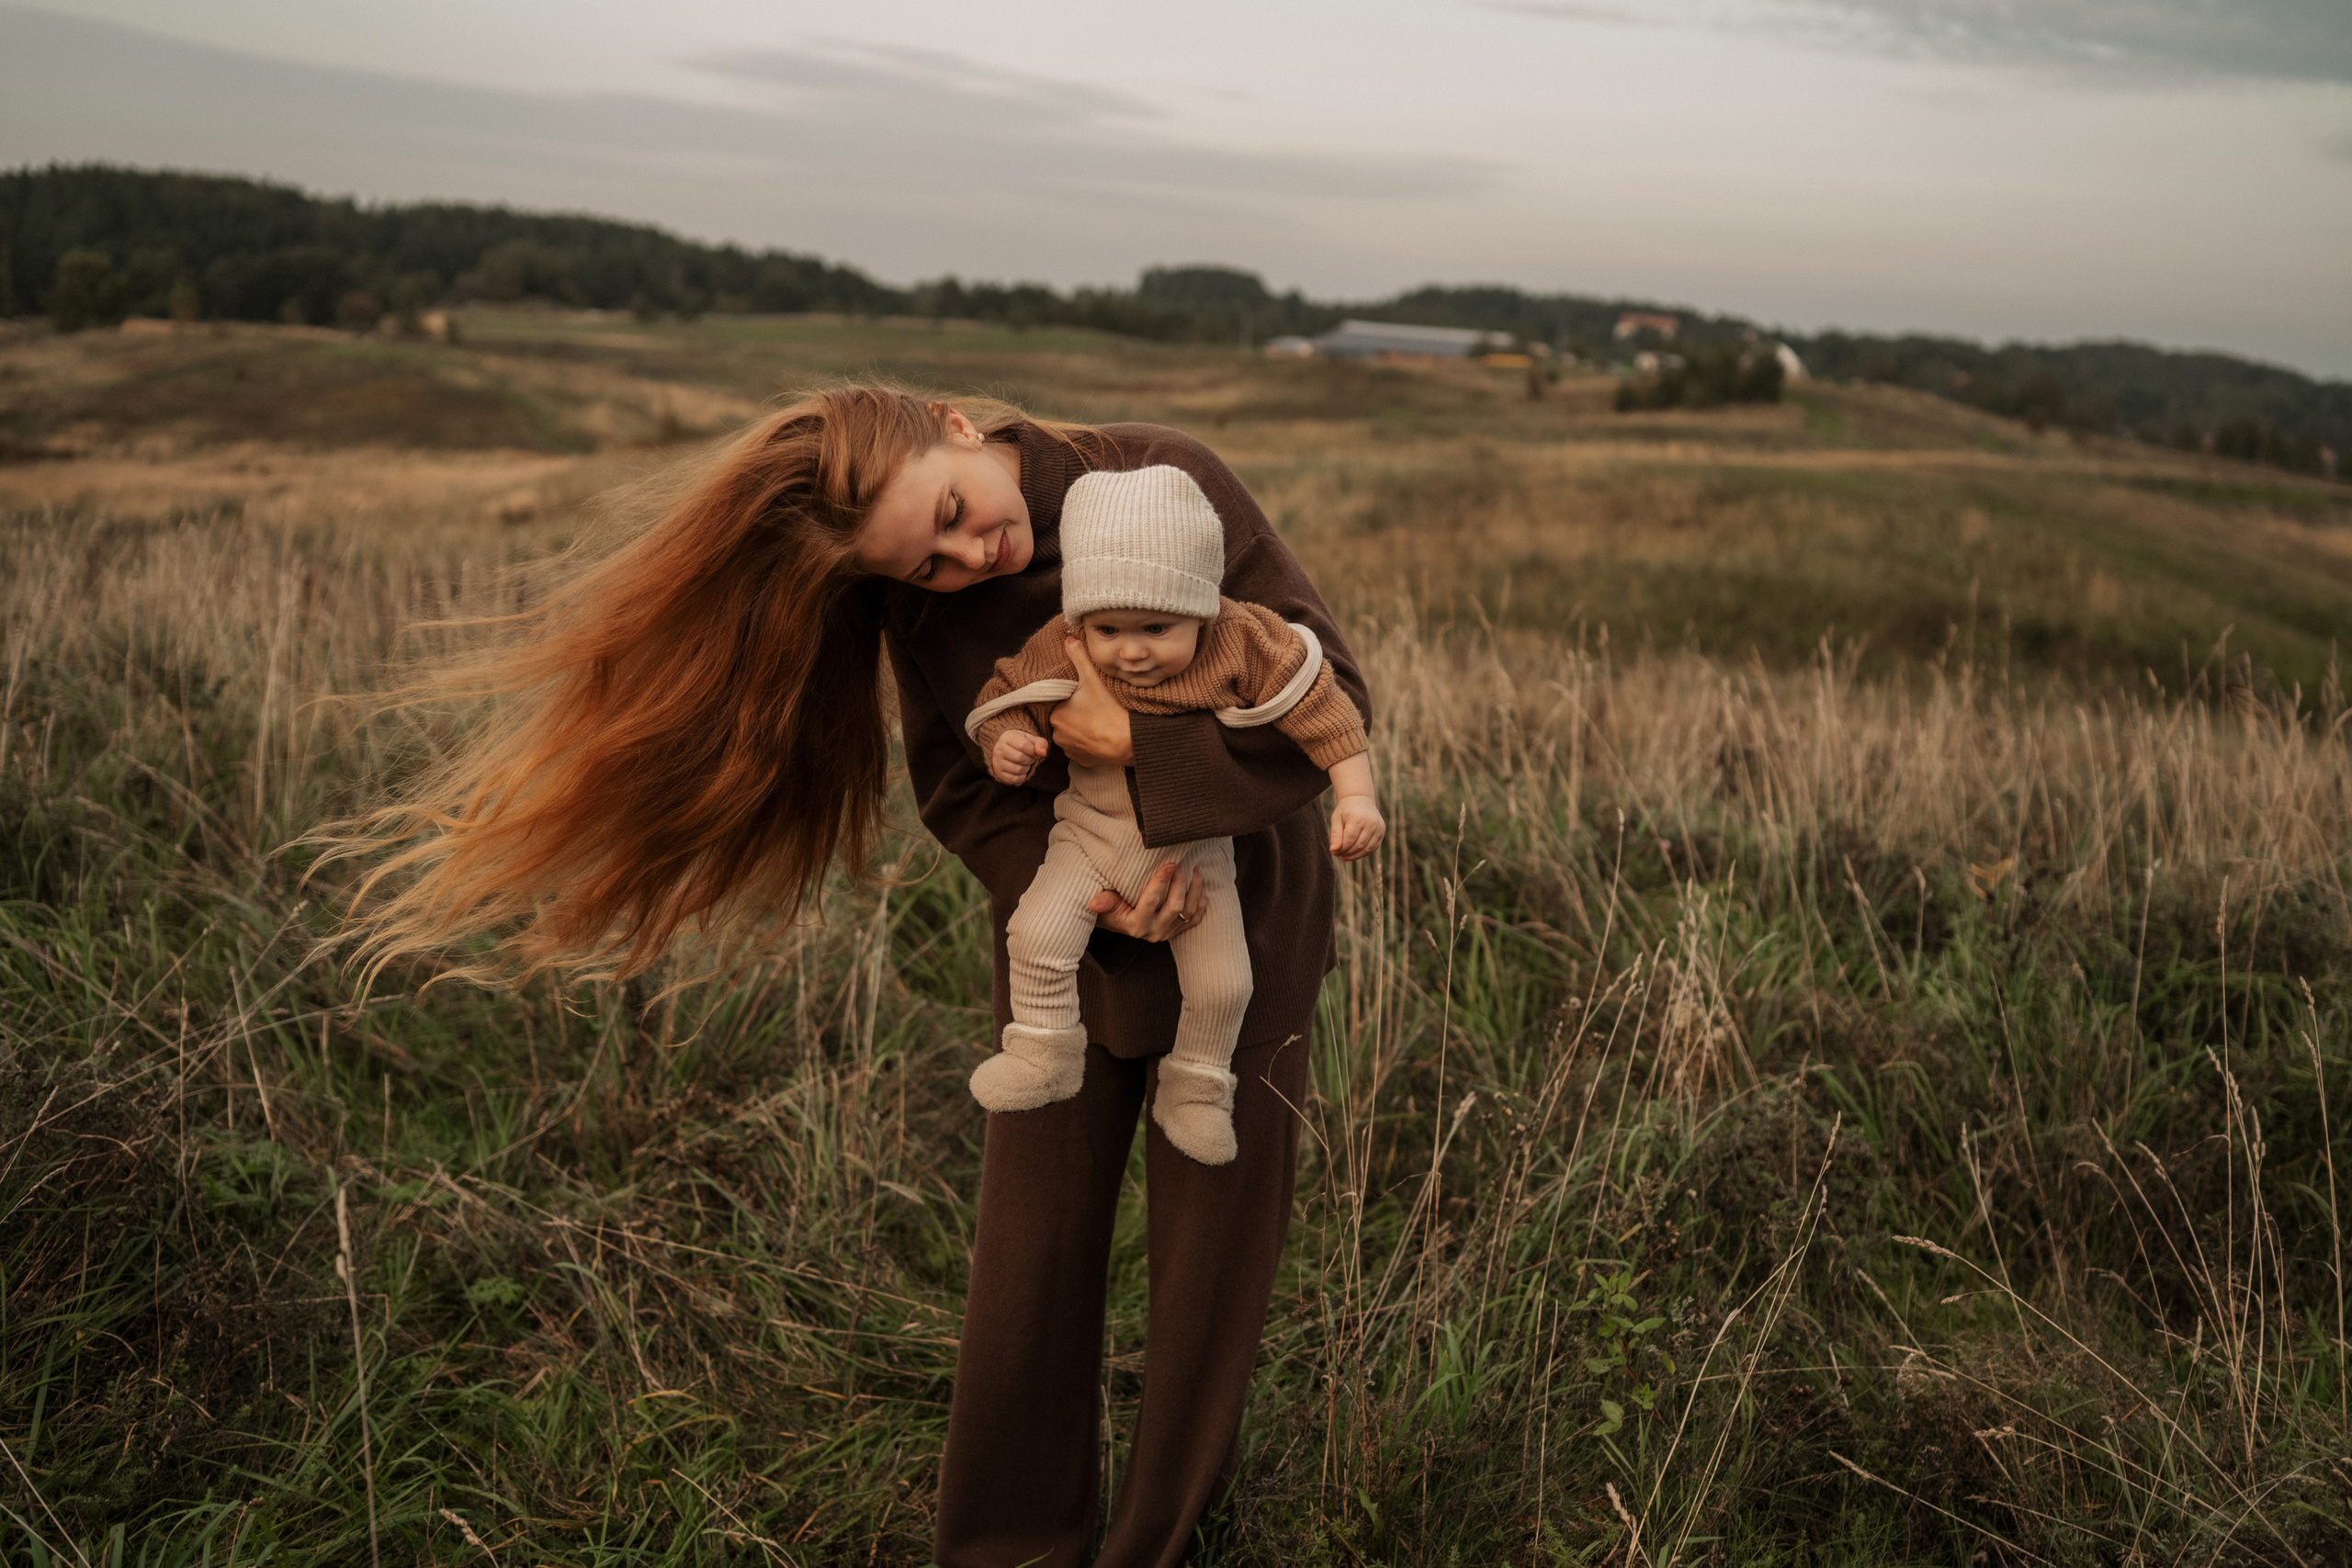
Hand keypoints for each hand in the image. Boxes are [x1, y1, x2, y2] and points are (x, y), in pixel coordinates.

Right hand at [989, 729, 1049, 785]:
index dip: (1033, 751)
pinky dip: (1022, 776)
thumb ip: (1041, 743)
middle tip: (1031, 758)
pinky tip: (1022, 770)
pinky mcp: (999, 773)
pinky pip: (1015, 779)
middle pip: (1020, 758)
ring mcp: (998, 762)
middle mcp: (999, 750)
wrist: (1005, 749)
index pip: (1023, 745)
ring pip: (1018, 770)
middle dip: (1030, 759)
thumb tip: (1043, 753)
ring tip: (1026, 763)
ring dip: (1027, 768)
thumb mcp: (1031, 739)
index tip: (1034, 752)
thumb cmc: (1020, 743)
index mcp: (1007, 738)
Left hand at [1049, 637, 1134, 767]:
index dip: (1072, 698)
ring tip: (1098, 721)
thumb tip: (1068, 639)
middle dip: (1076, 713)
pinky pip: (1081, 749)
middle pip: (1065, 718)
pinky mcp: (1082, 761)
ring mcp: (1070, 751)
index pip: (1059, 703)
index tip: (1085, 696)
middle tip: (1094, 707)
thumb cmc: (1109, 711)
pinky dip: (1088, 743)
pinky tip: (1100, 735)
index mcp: (1056, 715)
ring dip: (1081, 729)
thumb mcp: (1093, 680)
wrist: (1129, 742)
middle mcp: (1058, 735)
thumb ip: (1079, 658)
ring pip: (1072, 734)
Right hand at [1088, 861, 1205, 942]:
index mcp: (1136, 926)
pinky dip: (1200, 901)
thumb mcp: (1105, 903)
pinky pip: (1195, 918)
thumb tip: (1093, 904)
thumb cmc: (1110, 907)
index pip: (1151, 901)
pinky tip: (1198, 884)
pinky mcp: (1176, 932)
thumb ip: (1104, 902)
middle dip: (1181, 881)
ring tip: (1194, 868)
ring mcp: (1167, 934)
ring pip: (1189, 911)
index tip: (1170, 863)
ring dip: (1194, 889)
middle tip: (1182, 861)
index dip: (1162, 881)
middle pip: (1175, 906)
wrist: (1117, 921)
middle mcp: (1153, 933)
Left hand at [1329, 796, 1384, 860]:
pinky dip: (1364, 853)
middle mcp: (1370, 823)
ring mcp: (1378, 828)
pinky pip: (1373, 847)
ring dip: (1356, 856)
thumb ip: (1335, 835)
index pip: (1349, 840)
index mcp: (1358, 819)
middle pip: (1359, 846)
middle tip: (1339, 855)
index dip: (1341, 849)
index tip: (1334, 852)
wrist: (1360, 799)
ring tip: (1346, 856)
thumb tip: (1333, 851)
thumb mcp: (1337, 819)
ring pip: (1367, 849)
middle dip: (1348, 853)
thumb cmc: (1346, 810)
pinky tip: (1355, 853)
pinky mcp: (1382, 831)